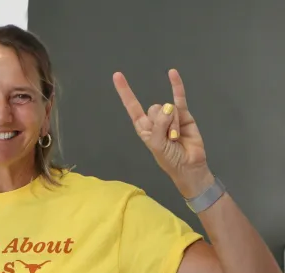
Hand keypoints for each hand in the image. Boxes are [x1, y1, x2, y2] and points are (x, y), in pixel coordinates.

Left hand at [113, 69, 213, 196]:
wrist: (189, 166)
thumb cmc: (169, 158)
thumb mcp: (157, 144)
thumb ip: (159, 126)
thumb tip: (168, 108)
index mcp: (143, 127)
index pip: (132, 107)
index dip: (125, 92)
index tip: (117, 76)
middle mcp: (155, 120)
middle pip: (154, 108)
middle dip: (162, 123)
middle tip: (168, 138)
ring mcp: (170, 116)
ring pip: (168, 108)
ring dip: (173, 124)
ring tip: (177, 137)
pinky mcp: (184, 114)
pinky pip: (179, 97)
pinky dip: (176, 85)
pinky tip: (172, 73)